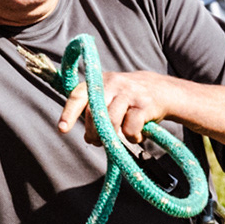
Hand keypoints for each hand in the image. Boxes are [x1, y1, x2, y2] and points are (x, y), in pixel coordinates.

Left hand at [58, 68, 173, 147]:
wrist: (162, 89)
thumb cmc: (127, 97)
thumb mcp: (107, 94)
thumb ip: (94, 110)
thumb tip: (88, 138)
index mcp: (97, 82)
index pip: (78, 96)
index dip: (68, 113)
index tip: (62, 129)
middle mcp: (112, 84)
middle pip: (93, 113)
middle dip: (92, 132)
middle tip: (94, 142)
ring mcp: (129, 93)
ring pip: (111, 121)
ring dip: (110, 137)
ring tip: (114, 141)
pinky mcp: (144, 104)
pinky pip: (130, 128)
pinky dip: (131, 137)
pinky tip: (135, 136)